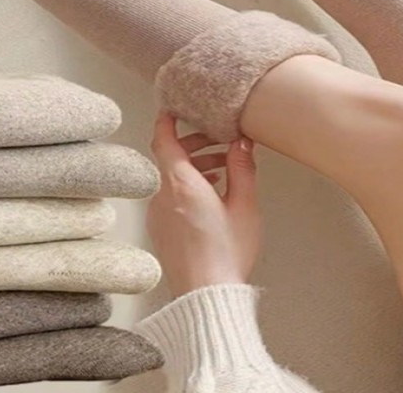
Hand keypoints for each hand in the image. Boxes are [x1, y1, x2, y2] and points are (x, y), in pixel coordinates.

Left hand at [146, 112, 261, 297]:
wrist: (206, 296)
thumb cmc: (227, 253)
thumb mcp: (245, 206)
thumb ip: (242, 169)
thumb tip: (241, 142)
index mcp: (180, 183)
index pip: (164, 138)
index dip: (168, 119)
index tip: (176, 107)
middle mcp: (162, 194)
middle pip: (170, 155)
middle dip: (194, 143)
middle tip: (218, 141)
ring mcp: (157, 213)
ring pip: (170, 176)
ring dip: (193, 166)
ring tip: (222, 170)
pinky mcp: (160, 229)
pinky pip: (169, 195)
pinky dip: (186, 186)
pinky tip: (211, 196)